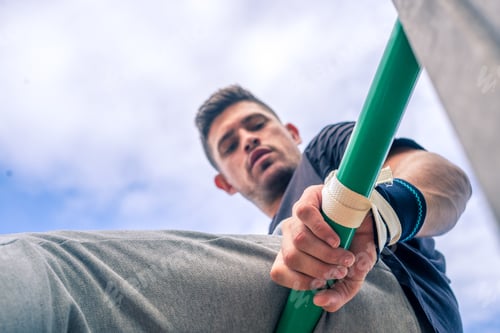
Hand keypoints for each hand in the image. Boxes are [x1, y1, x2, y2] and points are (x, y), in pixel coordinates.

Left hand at [270, 185, 376, 311]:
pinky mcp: (309, 197)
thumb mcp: (351, 278)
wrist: (373, 223)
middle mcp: (291, 236)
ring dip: (326, 253)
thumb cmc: (356, 250)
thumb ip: (338, 295)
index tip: (322, 284)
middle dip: (319, 269)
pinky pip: (305, 214)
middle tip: (341, 270)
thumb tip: (319, 301)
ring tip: (345, 256)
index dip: (299, 281)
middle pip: (291, 257)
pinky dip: (322, 231)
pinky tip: (336, 239)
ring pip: (299, 239)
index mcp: (294, 255)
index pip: (279, 272)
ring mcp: (298, 216)